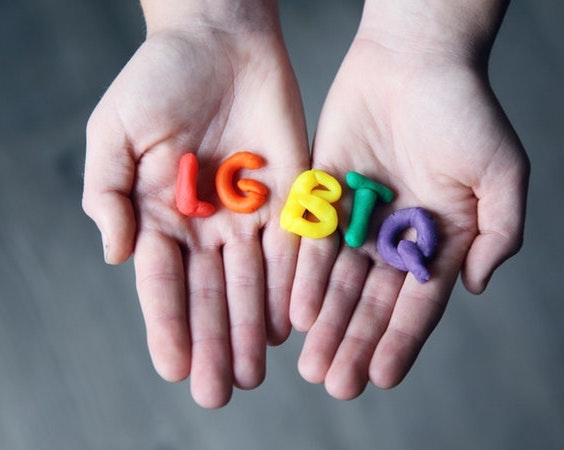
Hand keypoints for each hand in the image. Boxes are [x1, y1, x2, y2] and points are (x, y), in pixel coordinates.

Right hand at [82, 6, 308, 407]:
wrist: (220, 40)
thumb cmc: (160, 79)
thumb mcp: (115, 131)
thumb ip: (108, 193)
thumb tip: (118, 255)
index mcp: (161, 214)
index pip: (164, 282)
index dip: (168, 325)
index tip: (175, 367)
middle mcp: (207, 224)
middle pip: (210, 293)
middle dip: (215, 342)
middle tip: (221, 391)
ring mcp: (250, 214)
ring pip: (252, 281)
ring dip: (253, 327)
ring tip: (256, 371)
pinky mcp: (291, 195)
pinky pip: (292, 247)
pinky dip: (291, 284)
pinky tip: (290, 322)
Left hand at [289, 17, 528, 399]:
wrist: (414, 58)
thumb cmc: (463, 110)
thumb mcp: (501, 173)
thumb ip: (499, 234)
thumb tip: (474, 287)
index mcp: (439, 237)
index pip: (418, 301)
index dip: (400, 340)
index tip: (380, 376)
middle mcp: (396, 235)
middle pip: (372, 300)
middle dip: (354, 342)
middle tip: (336, 383)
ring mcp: (358, 217)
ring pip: (339, 281)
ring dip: (326, 323)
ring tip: (312, 363)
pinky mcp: (324, 193)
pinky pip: (312, 242)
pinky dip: (305, 276)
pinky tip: (296, 310)